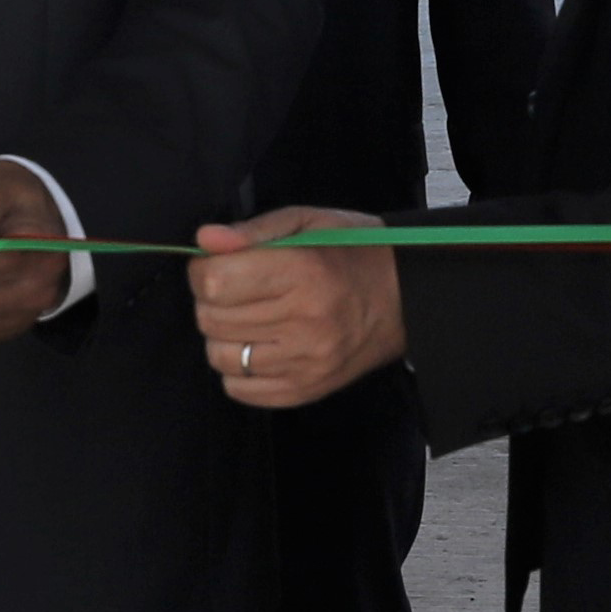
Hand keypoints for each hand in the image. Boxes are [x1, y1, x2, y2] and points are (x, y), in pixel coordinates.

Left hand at [192, 204, 397, 407]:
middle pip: (212, 319)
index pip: (215, 282)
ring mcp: (305, 362)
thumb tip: (204, 240)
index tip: (216, 264)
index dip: (203, 270)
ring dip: (222, 335)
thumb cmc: (353, 251)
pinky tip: (259, 345)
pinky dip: (238, 368)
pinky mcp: (305, 390)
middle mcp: (304, 322)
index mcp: (303, 272)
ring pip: (219, 356)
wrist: (406, 298)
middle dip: (211, 300)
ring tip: (248, 317)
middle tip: (236, 288)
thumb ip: (252, 231)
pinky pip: (239, 389)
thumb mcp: (308, 221)